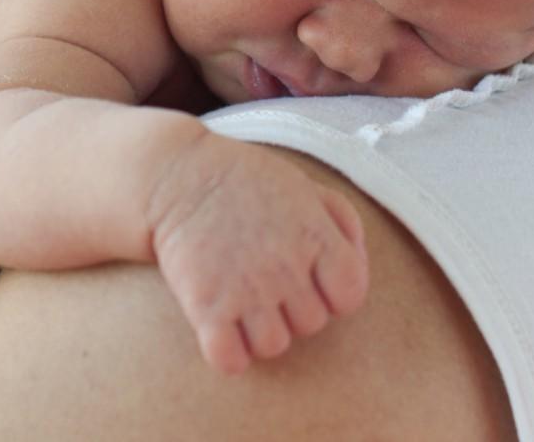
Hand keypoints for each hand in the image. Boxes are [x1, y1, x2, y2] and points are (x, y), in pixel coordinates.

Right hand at [149, 136, 369, 374]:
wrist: (176, 174)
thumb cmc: (243, 179)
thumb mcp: (303, 184)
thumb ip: (341, 219)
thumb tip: (358, 259)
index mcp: (314, 236)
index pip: (350, 295)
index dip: (333, 293)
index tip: (311, 279)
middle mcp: (285, 266)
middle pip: (311, 324)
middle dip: (293, 307)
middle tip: (266, 280)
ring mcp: (246, 289)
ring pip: (274, 346)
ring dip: (260, 331)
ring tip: (242, 302)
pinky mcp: (205, 306)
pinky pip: (230, 359)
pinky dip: (227, 353)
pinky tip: (219, 326)